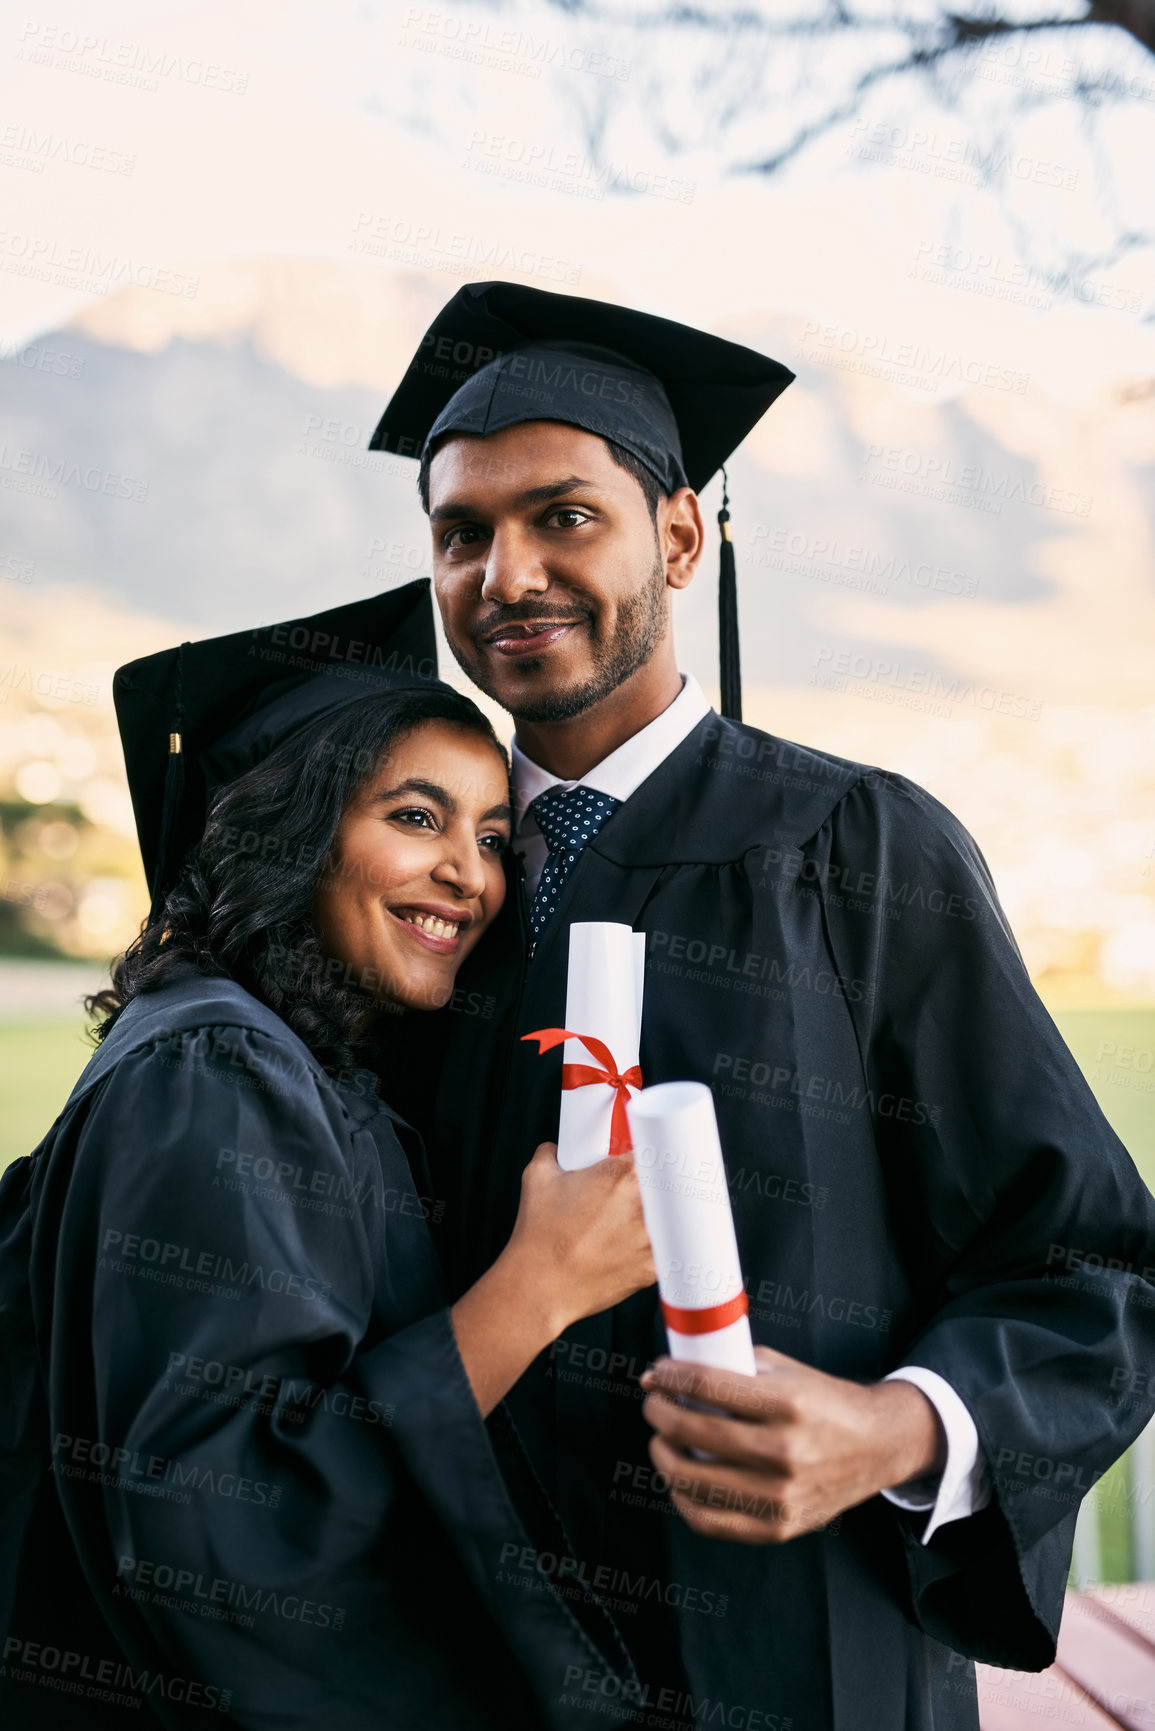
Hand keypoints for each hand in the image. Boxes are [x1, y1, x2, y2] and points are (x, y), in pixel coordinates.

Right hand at [507, 1142, 656, 1334]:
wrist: (538, 1287)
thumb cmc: (538, 1235)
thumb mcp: (537, 1177)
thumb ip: (552, 1153)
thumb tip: (555, 1150)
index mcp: (622, 1173)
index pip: (655, 1151)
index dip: (651, 1158)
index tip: (647, 1163)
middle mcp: (644, 1202)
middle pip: (673, 1183)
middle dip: (658, 1187)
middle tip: (637, 1196)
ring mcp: (652, 1237)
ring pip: (674, 1218)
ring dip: (661, 1218)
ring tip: (629, 1225)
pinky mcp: (653, 1267)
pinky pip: (666, 1252)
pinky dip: (657, 1250)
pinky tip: (633, 1250)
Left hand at [639, 1345, 944, 1544]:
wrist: (875, 1446)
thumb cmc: (824, 1403)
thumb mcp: (786, 1371)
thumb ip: (735, 1368)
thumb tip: (674, 1373)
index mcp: (789, 1403)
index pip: (708, 1385)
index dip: (671, 1376)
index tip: (656, 1373)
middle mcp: (785, 1452)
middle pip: (693, 1430)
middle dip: (659, 1411)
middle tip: (654, 1402)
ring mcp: (781, 1496)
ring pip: (692, 1479)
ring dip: (662, 1454)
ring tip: (662, 1439)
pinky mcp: (778, 1528)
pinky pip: (709, 1519)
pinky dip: (682, 1498)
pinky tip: (679, 1479)